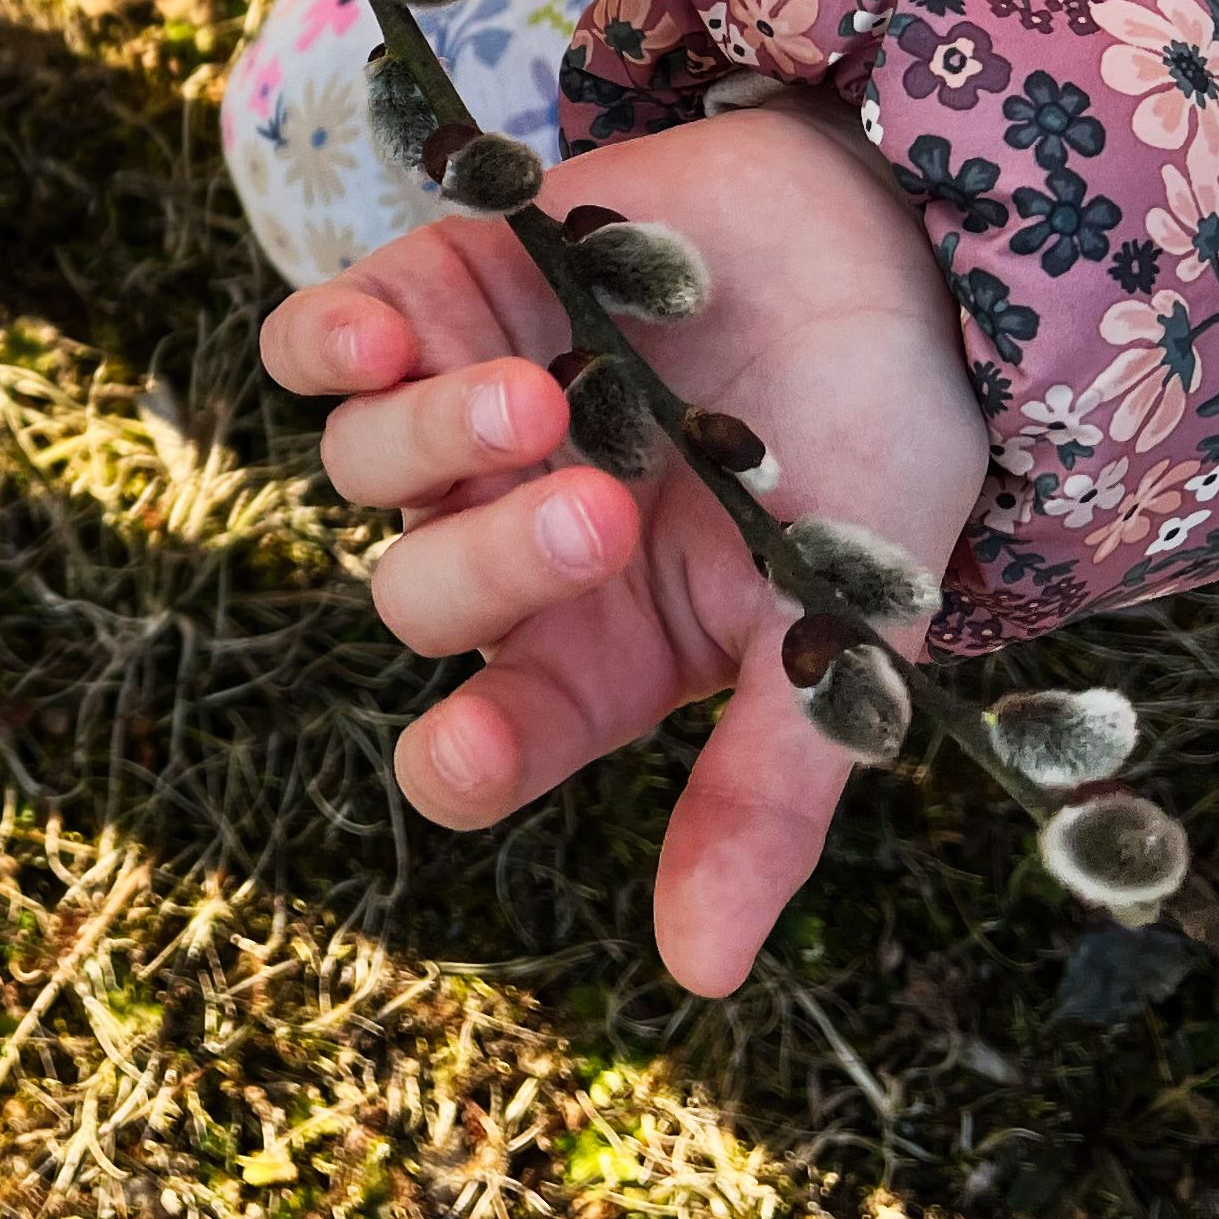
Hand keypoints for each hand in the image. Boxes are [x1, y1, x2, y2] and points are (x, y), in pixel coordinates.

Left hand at [261, 104, 988, 994]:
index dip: (458, 758)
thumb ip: (767, 790)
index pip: (476, 746)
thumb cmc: (879, 445)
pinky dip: (329, 345)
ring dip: (435, 441)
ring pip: (363, 467)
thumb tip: (701, 973)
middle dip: (493, 563)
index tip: (476, 746)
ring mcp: (462, 421)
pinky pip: (316, 344)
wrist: (902, 244)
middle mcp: (509, 547)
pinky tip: (384, 337)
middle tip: (602, 505)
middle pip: (417, 598)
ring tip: (542, 399)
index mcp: (593, 653)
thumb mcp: (846, 628)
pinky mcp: (439, 297)